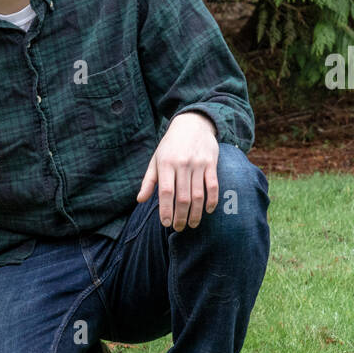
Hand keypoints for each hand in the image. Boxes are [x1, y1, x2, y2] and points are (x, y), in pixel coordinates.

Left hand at [136, 112, 218, 230]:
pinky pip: (213, 185)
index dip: (166, 210)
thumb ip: (149, 181)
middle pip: (182, 197)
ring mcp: (198, 164)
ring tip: (192, 224)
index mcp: (166, 164)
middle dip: (180, 216)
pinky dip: (212, 200)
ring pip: (198, 194)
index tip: (166, 223)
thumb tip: (140, 200)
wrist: (192, 124)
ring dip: (196, 213)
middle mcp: (182, 164)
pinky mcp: (212, 163)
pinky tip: (208, 210)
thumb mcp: (156, 160)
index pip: (165, 192)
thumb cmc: (170, 146)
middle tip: (179, 228)